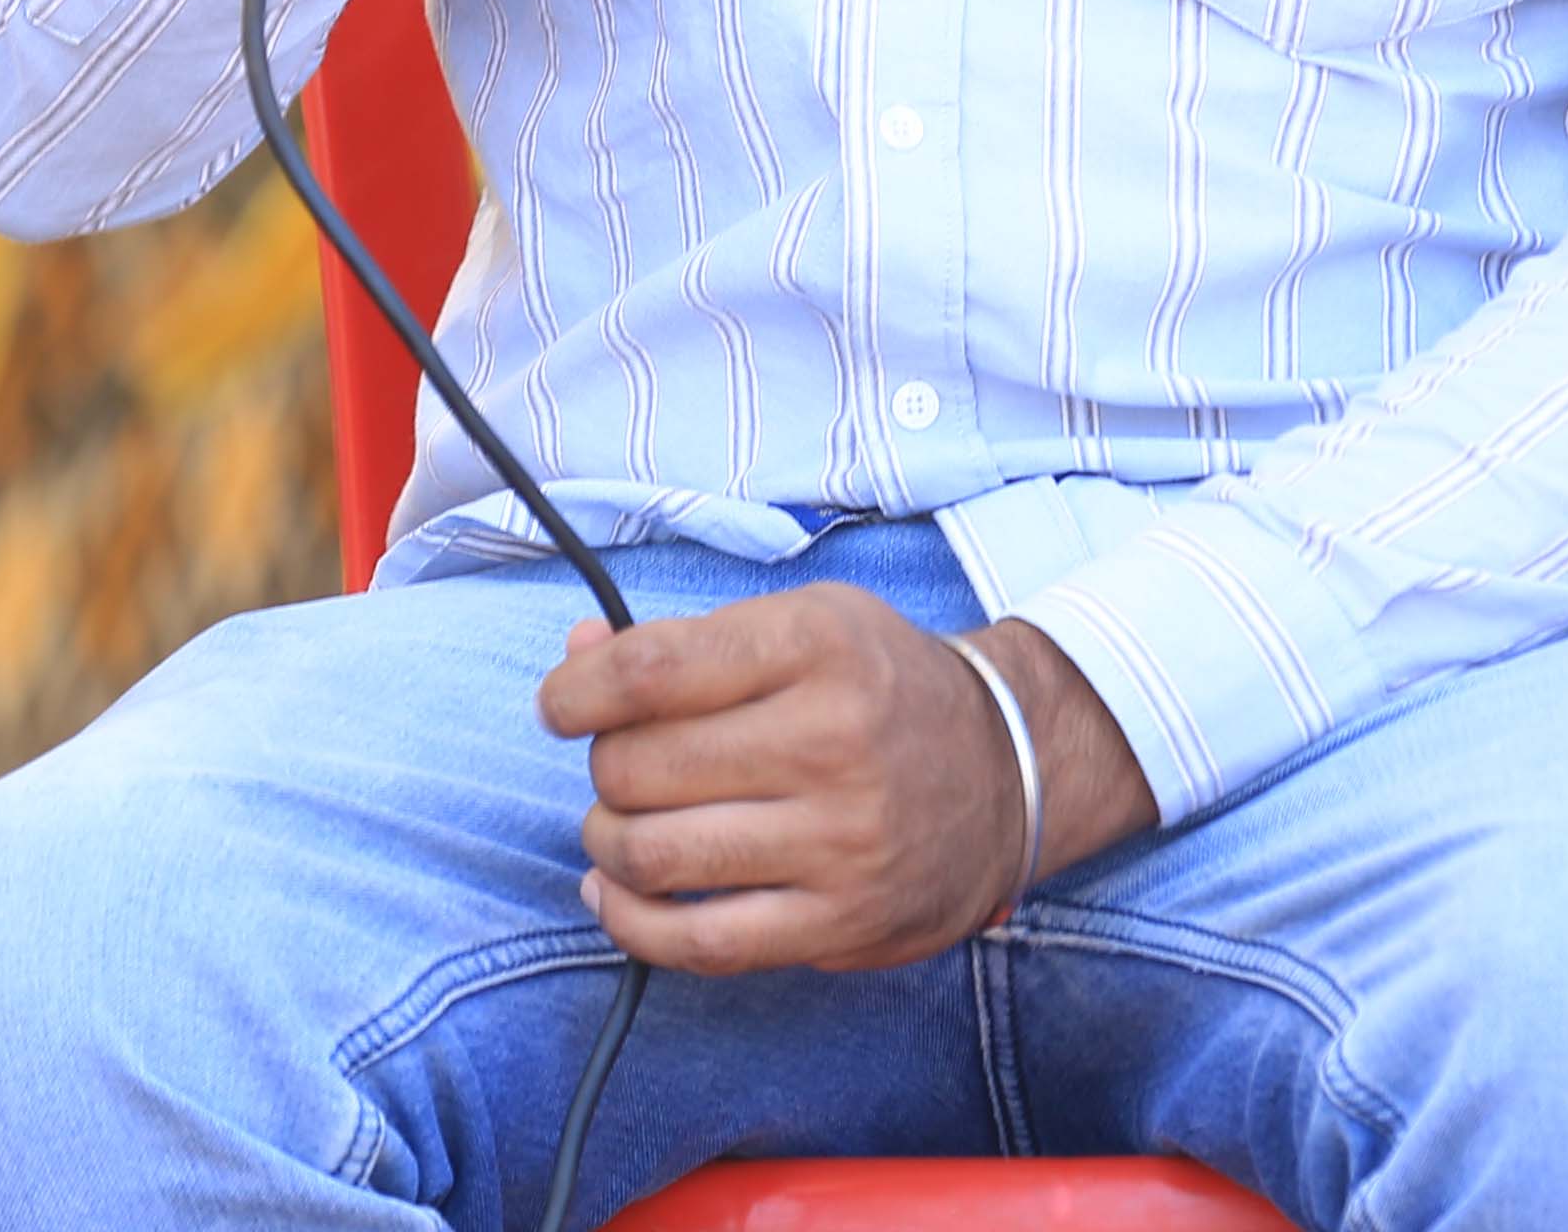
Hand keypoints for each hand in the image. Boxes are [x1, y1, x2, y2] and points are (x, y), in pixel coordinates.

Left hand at [540, 586, 1159, 975]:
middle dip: (605, 767)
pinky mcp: (840, 923)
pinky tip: (616, 895)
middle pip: (638, 766)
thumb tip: (576, 661)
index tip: (562, 705)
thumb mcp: (803, 625)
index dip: (576, 693)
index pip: (650, 672)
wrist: (1006, 770)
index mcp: (818, 646)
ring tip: (622, 824)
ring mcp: (839, 841)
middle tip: (626, 764)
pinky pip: (698, 943)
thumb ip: (684, 642)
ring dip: (608, 842)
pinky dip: (631, 923)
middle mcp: (832, 740)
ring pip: (653, 855)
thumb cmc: (878, 688)